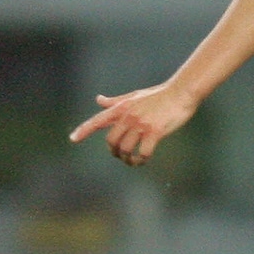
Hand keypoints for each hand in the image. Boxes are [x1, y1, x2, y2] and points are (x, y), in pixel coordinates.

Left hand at [68, 83, 199, 167]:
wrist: (180, 93)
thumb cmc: (158, 95)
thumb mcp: (133, 96)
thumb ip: (115, 101)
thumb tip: (98, 100)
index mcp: (121, 107)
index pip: (98, 120)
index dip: (84, 130)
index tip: (72, 139)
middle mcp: (128, 116)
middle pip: (111, 141)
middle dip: (114, 152)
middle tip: (120, 155)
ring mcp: (141, 124)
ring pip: (125, 149)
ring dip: (127, 159)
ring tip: (132, 161)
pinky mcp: (154, 132)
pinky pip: (142, 152)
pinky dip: (140, 160)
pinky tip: (142, 160)